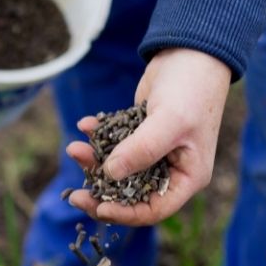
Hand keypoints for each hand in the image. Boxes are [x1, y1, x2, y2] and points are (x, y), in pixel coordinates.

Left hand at [66, 48, 231, 225]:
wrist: (191, 52)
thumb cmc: (191, 89)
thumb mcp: (168, 122)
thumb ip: (141, 150)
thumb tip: (110, 175)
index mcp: (187, 177)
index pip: (154, 209)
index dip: (125, 214)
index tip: (98, 208)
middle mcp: (170, 169)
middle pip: (131, 194)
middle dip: (101, 192)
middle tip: (74, 194)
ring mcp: (153, 151)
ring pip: (118, 169)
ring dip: (94, 161)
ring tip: (74, 147)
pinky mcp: (139, 133)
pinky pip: (114, 143)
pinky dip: (99, 136)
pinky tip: (86, 125)